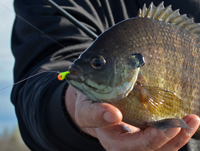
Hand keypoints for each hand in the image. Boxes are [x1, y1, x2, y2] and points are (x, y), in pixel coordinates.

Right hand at [65, 85, 199, 150]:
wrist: (96, 108)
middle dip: (165, 138)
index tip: (143, 120)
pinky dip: (178, 134)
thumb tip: (113, 115)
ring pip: (160, 149)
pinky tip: (187, 121)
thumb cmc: (91, 106)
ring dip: (178, 137)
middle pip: (147, 150)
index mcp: (110, 140)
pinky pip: (165, 142)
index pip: (127, 144)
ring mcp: (137, 144)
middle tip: (178, 123)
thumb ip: (95, 113)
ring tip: (192, 120)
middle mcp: (124, 147)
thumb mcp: (86, 108)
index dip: (146, 137)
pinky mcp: (146, 137)